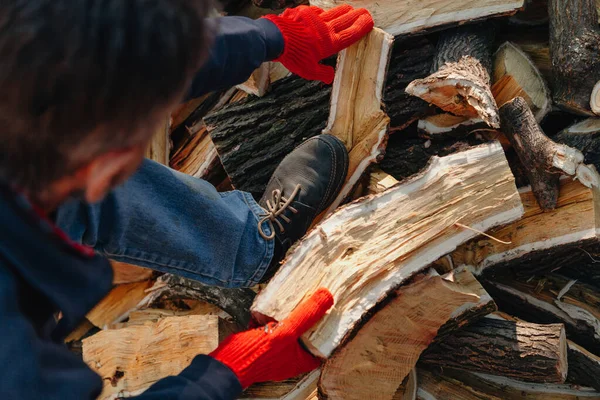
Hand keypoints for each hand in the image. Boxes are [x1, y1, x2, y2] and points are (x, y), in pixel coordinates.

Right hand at [209, 288, 333, 387]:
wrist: (226, 364)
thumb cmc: (256, 356)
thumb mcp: (286, 332)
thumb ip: (306, 315)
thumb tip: (327, 297)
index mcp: (299, 360)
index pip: (321, 348)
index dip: (329, 333)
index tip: (332, 316)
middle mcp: (288, 356)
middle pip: (304, 336)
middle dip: (308, 320)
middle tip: (314, 303)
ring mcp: (274, 349)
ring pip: (287, 330)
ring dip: (290, 316)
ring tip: (297, 299)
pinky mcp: (260, 341)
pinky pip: (270, 326)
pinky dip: (272, 316)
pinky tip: (271, 303)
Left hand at [262, 5, 373, 83]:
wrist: (275, 37)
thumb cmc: (293, 56)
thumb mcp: (308, 71)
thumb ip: (322, 73)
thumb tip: (330, 77)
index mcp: (330, 43)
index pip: (351, 33)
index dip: (362, 27)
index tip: (370, 21)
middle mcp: (326, 28)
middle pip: (346, 20)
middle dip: (357, 16)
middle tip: (365, 12)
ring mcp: (315, 18)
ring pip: (334, 12)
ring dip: (344, 11)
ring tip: (350, 9)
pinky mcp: (304, 12)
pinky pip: (317, 11)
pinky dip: (323, 13)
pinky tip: (323, 14)